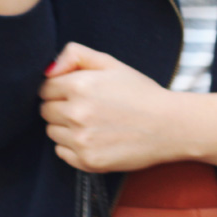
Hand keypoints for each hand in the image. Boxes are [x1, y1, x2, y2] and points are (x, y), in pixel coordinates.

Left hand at [39, 44, 181, 172]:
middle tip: (88, 108)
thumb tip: (47, 70)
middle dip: (61, 107)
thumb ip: (75, 55)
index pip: (45, 89)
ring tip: (94, 123)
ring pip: (52, 132)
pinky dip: (73, 147)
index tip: (79, 92)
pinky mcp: (88, 161)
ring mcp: (81, 140)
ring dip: (66, 128)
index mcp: (80, 85)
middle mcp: (76, 113)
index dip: (60, 89)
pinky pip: (61, 152)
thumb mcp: (111, 64)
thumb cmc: (141, 93)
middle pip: (45, 111)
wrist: (171, 126)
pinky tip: (96, 139)